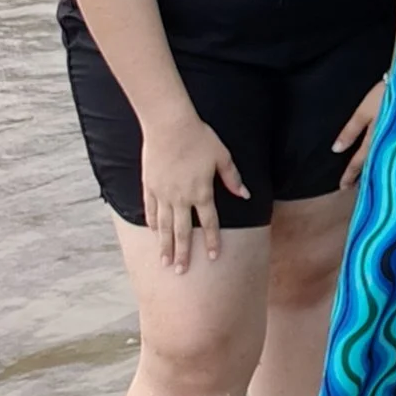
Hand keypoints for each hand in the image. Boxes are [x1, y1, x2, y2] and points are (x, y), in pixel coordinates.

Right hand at [139, 111, 248, 271]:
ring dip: (164, 245)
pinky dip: (150, 222)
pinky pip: (150, 209)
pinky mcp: (149, 185)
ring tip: (164, 262)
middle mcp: (181, 197)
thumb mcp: (222, 156)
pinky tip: (152, 232)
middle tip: (180, 271)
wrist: (169, 124)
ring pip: (163, 225)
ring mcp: (163, 193)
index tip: (213, 257)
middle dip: (183, 253)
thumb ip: (232, 178)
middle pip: (182, 231)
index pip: (209, 222)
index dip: (211, 240)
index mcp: (201, 191)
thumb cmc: (199, 137)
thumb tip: (245, 194)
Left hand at [333, 80, 385, 187]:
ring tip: (370, 181)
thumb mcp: (366, 111)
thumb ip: (352, 130)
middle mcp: (388, 146)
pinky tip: (387, 164)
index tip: (343, 187)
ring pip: (385, 161)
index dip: (350, 174)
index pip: (360, 161)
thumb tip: (336, 150)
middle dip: (364, 177)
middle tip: (355, 189)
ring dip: (377, 171)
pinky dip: (388, 161)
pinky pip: (395, 154)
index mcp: (376, 140)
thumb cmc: (388, 95)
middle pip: (374, 165)